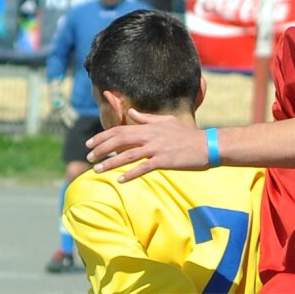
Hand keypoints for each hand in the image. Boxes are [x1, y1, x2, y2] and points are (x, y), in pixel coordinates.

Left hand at [87, 110, 208, 182]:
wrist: (206, 145)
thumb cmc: (187, 135)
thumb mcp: (166, 122)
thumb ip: (147, 119)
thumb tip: (132, 113)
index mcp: (148, 127)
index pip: (119, 129)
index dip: (102, 136)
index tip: (89, 143)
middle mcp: (149, 136)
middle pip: (119, 140)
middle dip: (101, 148)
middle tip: (88, 157)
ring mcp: (156, 148)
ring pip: (127, 155)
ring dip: (110, 163)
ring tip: (97, 170)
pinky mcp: (164, 161)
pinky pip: (143, 168)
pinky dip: (130, 174)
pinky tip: (119, 180)